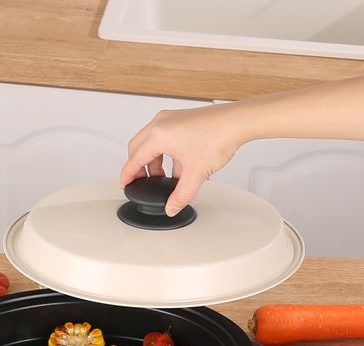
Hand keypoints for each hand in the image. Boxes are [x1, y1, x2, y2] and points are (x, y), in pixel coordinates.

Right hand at [120, 105, 244, 215]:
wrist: (238, 121)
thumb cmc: (218, 136)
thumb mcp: (196, 173)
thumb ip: (181, 194)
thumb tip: (172, 207)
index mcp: (158, 135)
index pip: (134, 159)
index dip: (128, 175)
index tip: (125, 184)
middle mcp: (161, 124)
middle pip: (137, 148)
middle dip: (138, 168)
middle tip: (142, 182)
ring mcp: (170, 119)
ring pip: (150, 143)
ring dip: (153, 161)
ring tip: (163, 177)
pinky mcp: (180, 120)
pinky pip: (164, 138)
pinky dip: (165, 153)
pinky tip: (178, 167)